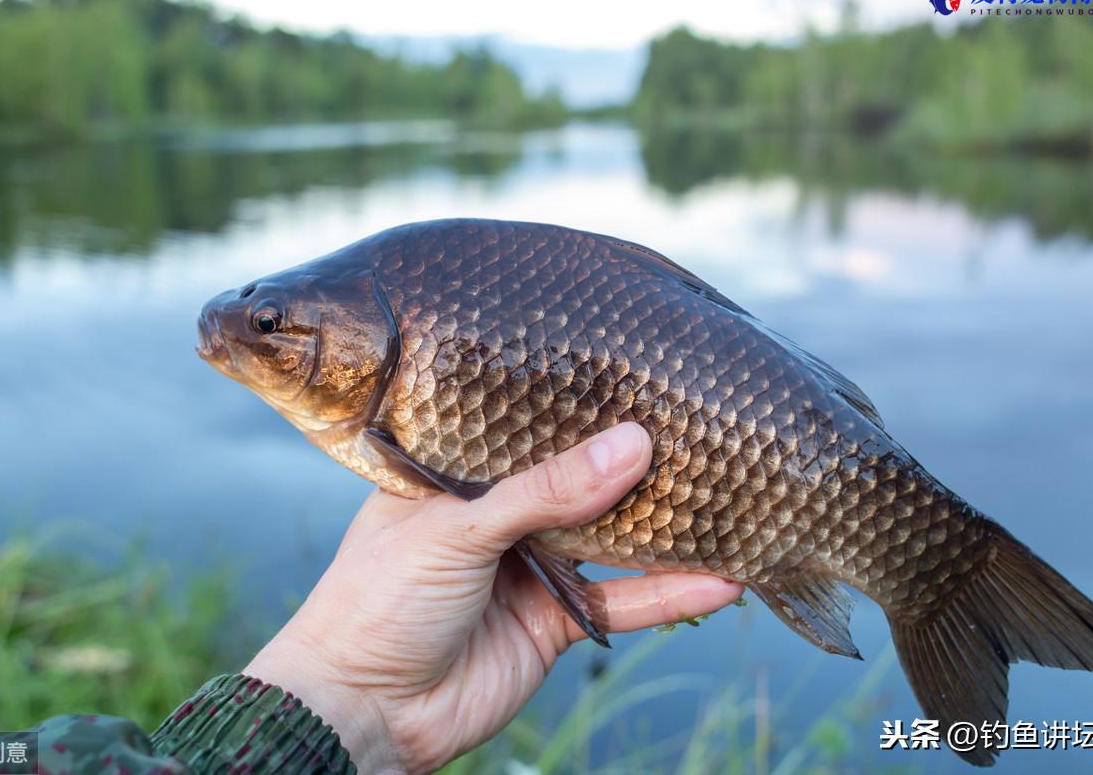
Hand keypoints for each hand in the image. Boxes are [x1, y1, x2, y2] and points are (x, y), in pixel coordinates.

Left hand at [244, 423, 743, 773]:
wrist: (363, 714)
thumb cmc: (378, 602)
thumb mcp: (456, 528)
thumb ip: (545, 491)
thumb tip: (633, 444)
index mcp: (455, 475)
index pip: (523, 428)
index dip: (576, 407)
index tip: (639, 377)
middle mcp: (496, 516)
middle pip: (577, 480)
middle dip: (632, 463)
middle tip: (701, 431)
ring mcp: (529, 568)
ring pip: (610, 539)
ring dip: (664, 528)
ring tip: (729, 499)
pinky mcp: (554, 622)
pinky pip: (621, 602)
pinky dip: (668, 593)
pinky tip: (719, 579)